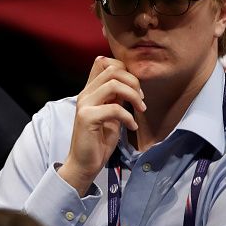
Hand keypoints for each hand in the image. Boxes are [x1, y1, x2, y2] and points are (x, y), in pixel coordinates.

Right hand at [58, 56, 145, 195]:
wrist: (84, 163)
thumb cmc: (99, 140)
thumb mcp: (111, 113)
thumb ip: (116, 97)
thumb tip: (131, 84)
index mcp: (90, 90)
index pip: (103, 62)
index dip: (123, 69)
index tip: (135, 88)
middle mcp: (85, 94)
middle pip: (112, 70)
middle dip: (134, 82)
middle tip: (141, 100)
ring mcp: (84, 105)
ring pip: (114, 84)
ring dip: (133, 96)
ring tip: (140, 110)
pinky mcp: (87, 118)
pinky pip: (114, 108)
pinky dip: (128, 117)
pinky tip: (132, 127)